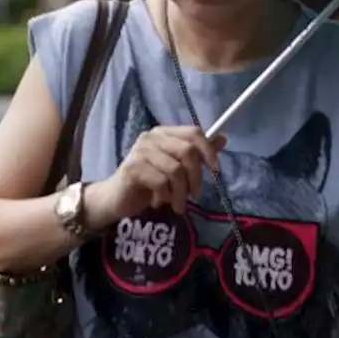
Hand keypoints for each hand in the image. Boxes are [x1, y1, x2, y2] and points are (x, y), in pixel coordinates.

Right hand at [87, 126, 225, 225]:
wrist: (116, 199)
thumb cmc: (148, 183)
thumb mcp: (176, 168)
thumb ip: (197, 153)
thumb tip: (222, 138)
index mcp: (164, 133)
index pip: (193, 132)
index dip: (208, 150)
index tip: (215, 170)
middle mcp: (151, 137)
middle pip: (187, 151)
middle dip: (196, 177)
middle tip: (195, 195)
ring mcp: (141, 151)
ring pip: (175, 170)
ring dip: (181, 193)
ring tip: (178, 205)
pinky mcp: (133, 168)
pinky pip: (161, 182)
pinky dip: (165, 197)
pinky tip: (158, 201)